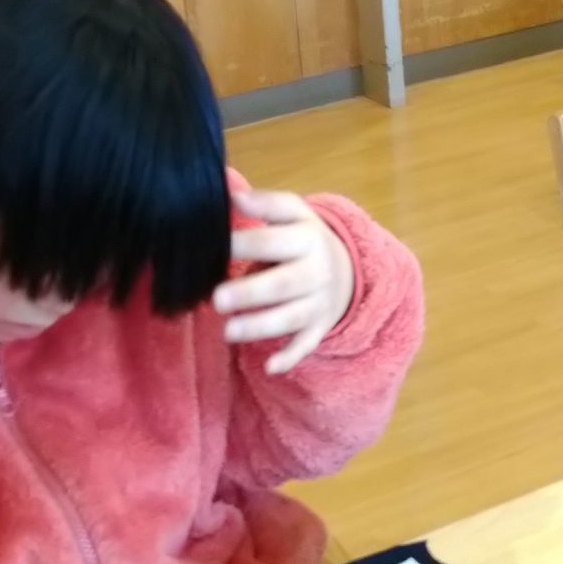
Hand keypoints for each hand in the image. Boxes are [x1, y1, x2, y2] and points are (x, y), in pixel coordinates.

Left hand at [214, 188, 353, 375]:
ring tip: (229, 332)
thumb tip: (232, 196)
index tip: (216, 247)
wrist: (345, 268)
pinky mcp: (318, 327)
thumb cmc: (302, 238)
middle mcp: (317, 271)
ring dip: (261, 327)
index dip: (245, 244)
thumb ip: (265, 204)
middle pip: (284, 284)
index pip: (273, 241)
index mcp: (308, 238)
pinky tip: (271, 367)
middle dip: (251, 293)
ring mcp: (319, 303)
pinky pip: (306, 345)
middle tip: (217, 299)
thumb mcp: (292, 213)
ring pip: (291, 318)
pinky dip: (290, 357)